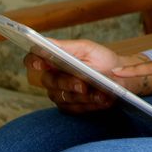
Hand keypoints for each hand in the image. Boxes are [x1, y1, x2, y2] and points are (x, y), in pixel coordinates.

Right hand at [24, 38, 147, 114]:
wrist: (119, 76)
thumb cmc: (101, 59)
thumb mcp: (86, 48)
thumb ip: (65, 46)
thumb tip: (45, 43)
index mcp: (53, 59)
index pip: (33, 59)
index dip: (33, 61)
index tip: (41, 63)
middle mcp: (52, 77)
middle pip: (49, 82)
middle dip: (67, 83)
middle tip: (83, 85)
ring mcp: (59, 93)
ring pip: (63, 97)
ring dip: (84, 96)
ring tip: (101, 94)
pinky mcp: (69, 107)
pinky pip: (74, 108)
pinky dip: (90, 104)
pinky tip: (103, 100)